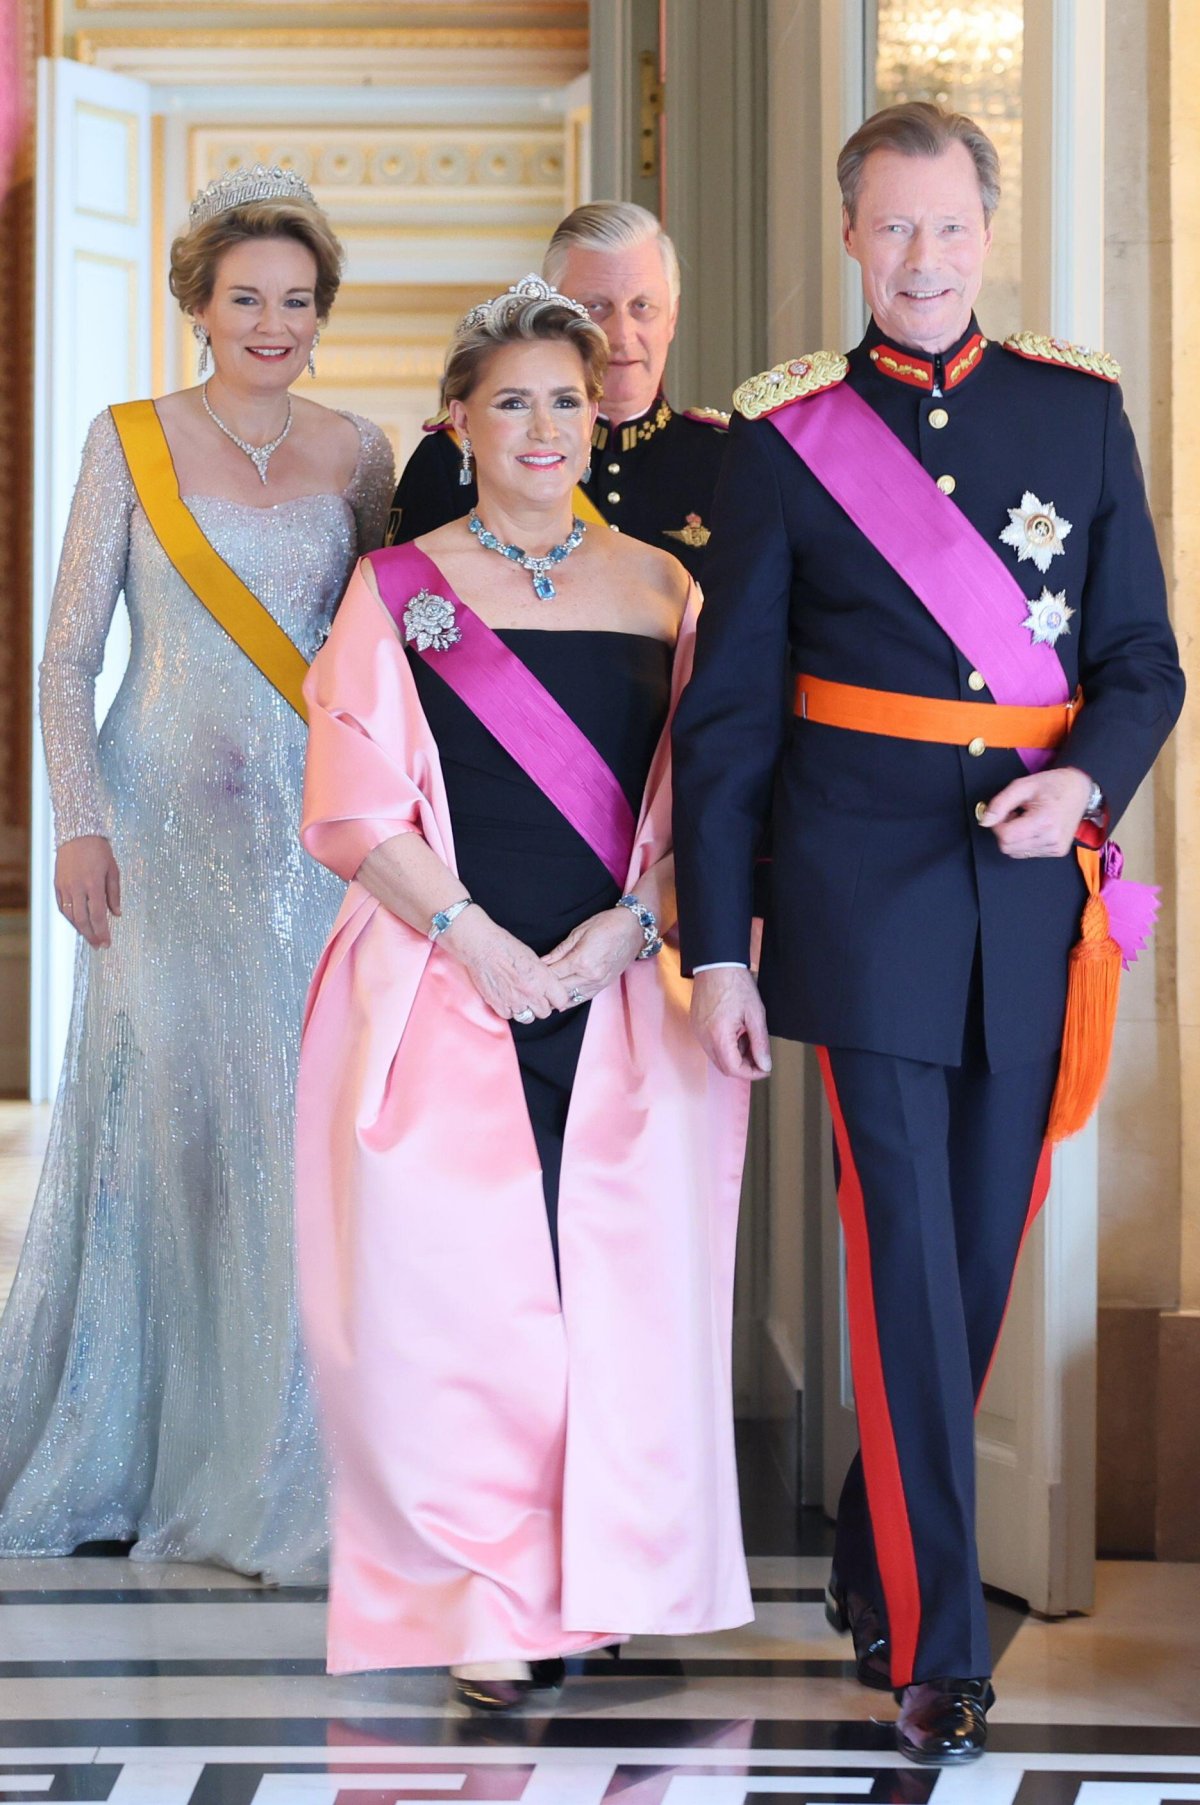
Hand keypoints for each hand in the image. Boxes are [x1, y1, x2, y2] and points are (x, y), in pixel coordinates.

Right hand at [54, 835, 120, 947]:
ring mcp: (65, 887)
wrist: (77, 834)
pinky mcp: (58, 885)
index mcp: (94, 885)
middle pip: (83, 920)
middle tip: (99, 946)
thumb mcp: (113, 870)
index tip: (107, 943)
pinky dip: (70, 918)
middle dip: (91, 936)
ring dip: (80, 929)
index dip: (102, 932)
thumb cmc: (99, 851)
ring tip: (90, 937)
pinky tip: (78, 923)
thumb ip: (114, 894)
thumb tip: (116, 914)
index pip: (98, 916)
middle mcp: (77, 888)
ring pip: (71, 916)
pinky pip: (63, 907)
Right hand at [439, 906, 571, 1020]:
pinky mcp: (498, 1005)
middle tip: (534, 997)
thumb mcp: (534, 959)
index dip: (557, 999)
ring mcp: (514, 1001)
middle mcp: (531, 993)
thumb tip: (549, 989)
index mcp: (543, 979)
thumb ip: (544, 977)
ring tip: (520, 999)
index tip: (553, 997)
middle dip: (541, 1006)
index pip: (561, 1000)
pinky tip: (506, 999)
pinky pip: (509, 1016)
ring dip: (526, 1010)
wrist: (482, 947)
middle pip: (544, 1012)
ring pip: (527, 1018)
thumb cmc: (506, 947)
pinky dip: (508, 1010)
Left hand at [542, 907, 645, 1002]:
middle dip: (545, 988)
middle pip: (559, 989)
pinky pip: (583, 998)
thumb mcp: (579, 932)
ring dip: (556, 997)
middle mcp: (590, 976)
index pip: (553, 974)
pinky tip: (559, 1001)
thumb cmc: (607, 925)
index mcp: (581, 961)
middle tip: (532, 986)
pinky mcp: (603, 985)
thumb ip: (559, 951)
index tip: (529, 974)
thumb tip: (542, 961)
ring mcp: (598, 983)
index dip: (539, 975)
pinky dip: (570, 1000)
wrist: (633, 929)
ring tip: (542, 995)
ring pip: (570, 998)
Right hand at [690, 967, 772, 1079]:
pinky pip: (711, 1045)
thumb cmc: (736, 984)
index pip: (733, 1069)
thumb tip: (765, 1065)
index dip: (752, 1073)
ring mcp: (698, 1032)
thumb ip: (760, 1043)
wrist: (716, 964)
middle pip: (724, 1067)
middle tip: (761, 1058)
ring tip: (750, 1040)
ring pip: (717, 1058)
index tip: (765, 1068)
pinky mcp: (696, 1025)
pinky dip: (726, 1046)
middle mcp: (704, 1037)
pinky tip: (737, 1033)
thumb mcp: (756, 1014)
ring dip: (735, 1057)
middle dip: (744, 1067)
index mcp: (718, 1035)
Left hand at [980, 766, 1094, 858]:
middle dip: (1005, 831)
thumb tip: (985, 821)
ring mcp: (1056, 847)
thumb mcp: (1022, 786)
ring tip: (1027, 819)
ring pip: (1015, 853)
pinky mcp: (1057, 851)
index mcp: (1044, 820)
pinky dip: (1024, 842)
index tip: (1005, 812)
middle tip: (1016, 814)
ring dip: (1014, 837)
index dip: (998, 825)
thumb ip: (1000, 803)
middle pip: (1008, 848)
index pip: (1005, 837)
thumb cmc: (1053, 785)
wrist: (1080, 789)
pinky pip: (1027, 853)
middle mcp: (1052, 838)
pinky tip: (1034, 827)